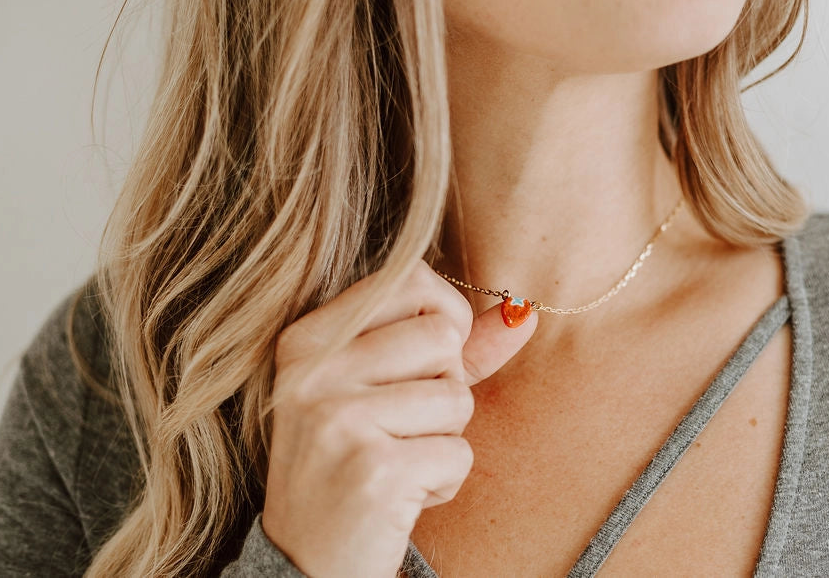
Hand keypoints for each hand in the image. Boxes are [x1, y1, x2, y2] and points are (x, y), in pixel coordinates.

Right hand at [260, 258, 537, 576]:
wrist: (306, 562)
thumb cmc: (349, 467)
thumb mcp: (383, 395)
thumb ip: (452, 349)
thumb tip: (523, 314)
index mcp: (309, 340)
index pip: (410, 279)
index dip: (445, 317)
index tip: (429, 359)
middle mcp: (315, 372)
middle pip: (442, 336)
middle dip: (444, 388)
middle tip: (401, 428)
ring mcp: (339, 420)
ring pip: (457, 398)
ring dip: (445, 439)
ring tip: (398, 462)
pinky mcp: (374, 471)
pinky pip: (459, 454)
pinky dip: (445, 482)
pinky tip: (402, 496)